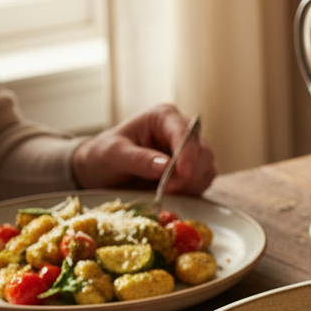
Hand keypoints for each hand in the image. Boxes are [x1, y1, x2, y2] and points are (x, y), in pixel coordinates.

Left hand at [71, 105, 215, 194]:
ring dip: (189, 186)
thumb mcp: (114, 155)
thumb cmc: (105, 156)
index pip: (185, 133)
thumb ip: (139, 159)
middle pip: (202, 152)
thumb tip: (166, 166)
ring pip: (206, 168)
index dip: (187, 154)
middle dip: (187, 175)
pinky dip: (191, 191)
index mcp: (164, 117)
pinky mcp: (193, 169)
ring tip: (162, 192)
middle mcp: (181, 130)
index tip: (182, 174)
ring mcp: (190, 151)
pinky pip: (203, 181)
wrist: (103, 171)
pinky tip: (171, 193)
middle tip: (165, 190)